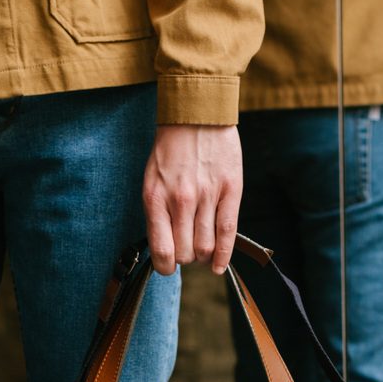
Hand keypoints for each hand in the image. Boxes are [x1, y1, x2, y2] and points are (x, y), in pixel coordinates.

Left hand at [142, 125, 241, 275]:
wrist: (196, 115)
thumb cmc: (171, 151)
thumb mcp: (152, 181)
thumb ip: (158, 214)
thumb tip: (166, 249)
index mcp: (156, 198)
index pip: (162, 251)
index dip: (165, 266)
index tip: (168, 264)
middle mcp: (181, 200)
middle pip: (185, 254)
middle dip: (186, 258)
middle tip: (188, 250)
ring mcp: (207, 195)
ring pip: (206, 247)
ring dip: (203, 256)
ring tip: (202, 250)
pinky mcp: (230, 190)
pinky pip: (228, 232)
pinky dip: (223, 255)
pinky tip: (218, 265)